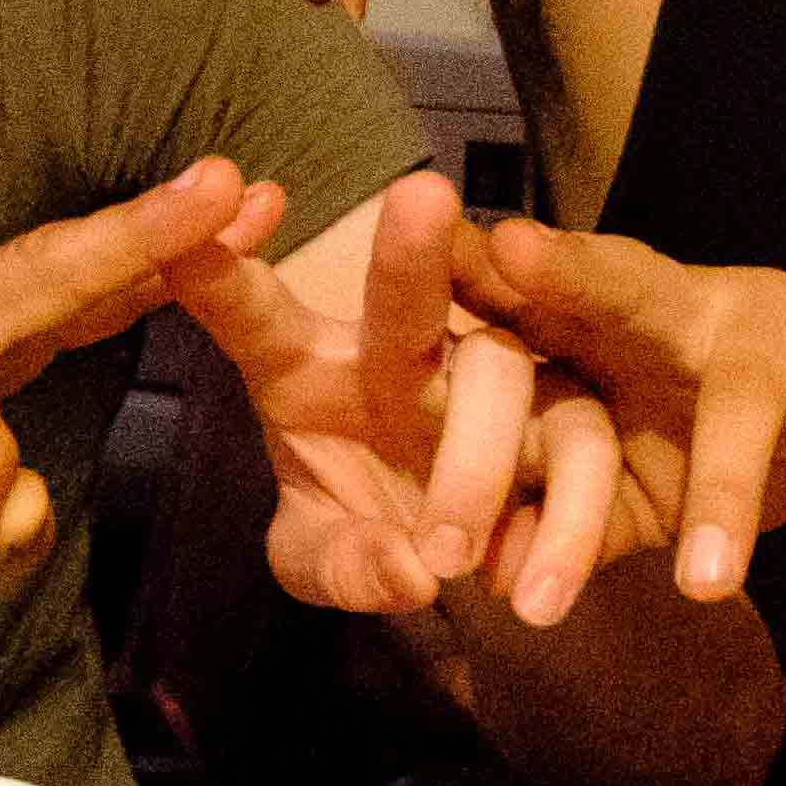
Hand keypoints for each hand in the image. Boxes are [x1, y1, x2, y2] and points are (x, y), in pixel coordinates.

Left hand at [151, 171, 622, 620]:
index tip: (199, 210)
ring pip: (502, 369)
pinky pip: (586, 451)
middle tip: (422, 195)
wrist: (457, 562)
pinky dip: (560, 528)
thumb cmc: (362, 533)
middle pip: (406, 297)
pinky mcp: (572, 422)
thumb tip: (409, 571)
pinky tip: (523, 591)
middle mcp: (400, 356)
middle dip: (410, 248)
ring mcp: (493, 375)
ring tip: (444, 564)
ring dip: (476, 466)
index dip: (219, 271)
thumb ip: (341, 565)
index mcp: (308, 368)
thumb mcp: (321, 558)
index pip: (254, 318)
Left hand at [448, 215, 785, 613]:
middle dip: (571, 270)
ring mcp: (776, 319)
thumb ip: (560, 512)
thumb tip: (480, 579)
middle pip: (623, 281)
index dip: (472, 271)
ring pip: (740, 394)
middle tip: (516, 254)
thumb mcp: (632, 474)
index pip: (529, 299)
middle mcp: (686, 303)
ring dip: (721, 492)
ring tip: (702, 587)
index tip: (421, 241)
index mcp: (610, 328)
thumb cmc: (722, 434)